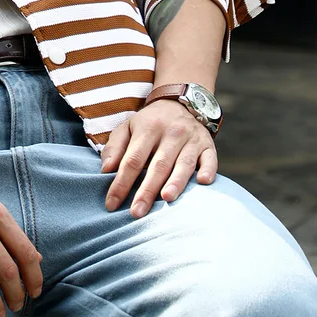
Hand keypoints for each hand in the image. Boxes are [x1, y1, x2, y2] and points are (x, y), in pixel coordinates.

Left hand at [100, 99, 216, 218]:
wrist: (179, 103)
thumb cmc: (149, 124)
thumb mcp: (127, 128)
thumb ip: (115, 148)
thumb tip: (106, 170)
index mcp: (148, 128)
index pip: (132, 160)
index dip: (121, 183)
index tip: (112, 205)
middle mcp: (171, 132)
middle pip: (157, 165)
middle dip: (147, 190)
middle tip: (137, 212)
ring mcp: (191, 138)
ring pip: (184, 162)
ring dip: (176, 181)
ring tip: (167, 199)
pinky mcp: (208, 144)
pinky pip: (210, 158)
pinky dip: (208, 170)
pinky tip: (202, 182)